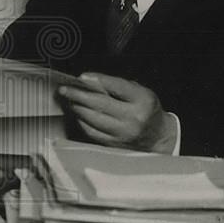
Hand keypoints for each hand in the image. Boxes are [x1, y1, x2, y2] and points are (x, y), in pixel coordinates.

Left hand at [57, 72, 177, 153]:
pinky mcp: (114, 145)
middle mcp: (133, 118)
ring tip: (70, 100)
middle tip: (65, 89)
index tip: (81, 77)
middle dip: (79, 95)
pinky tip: (78, 114)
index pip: (116, 86)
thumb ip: (117, 86)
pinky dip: (82, 122)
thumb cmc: (146, 110)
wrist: (158, 137)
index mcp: (142, 101)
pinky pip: (92, 132)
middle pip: (100, 104)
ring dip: (78, 108)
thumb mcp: (139, 92)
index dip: (97, 80)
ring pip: (93, 119)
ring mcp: (123, 134)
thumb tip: (89, 82)